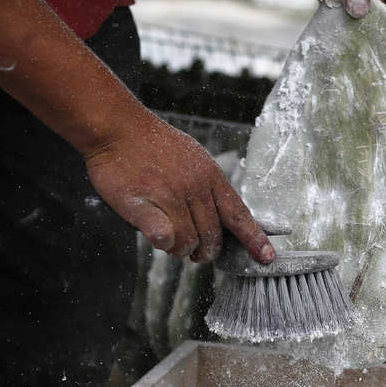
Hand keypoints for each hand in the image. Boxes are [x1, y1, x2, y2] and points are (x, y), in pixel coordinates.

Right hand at [84, 113, 274, 263]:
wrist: (118, 128)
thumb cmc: (155, 145)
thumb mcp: (194, 159)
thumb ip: (209, 188)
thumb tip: (224, 218)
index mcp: (211, 176)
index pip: (239, 215)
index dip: (254, 239)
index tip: (266, 258)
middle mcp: (195, 187)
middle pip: (212, 236)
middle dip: (206, 252)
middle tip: (195, 253)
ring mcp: (170, 195)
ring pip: (187, 241)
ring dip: (180, 249)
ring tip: (170, 241)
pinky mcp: (143, 205)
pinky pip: (162, 236)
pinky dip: (162, 242)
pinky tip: (158, 236)